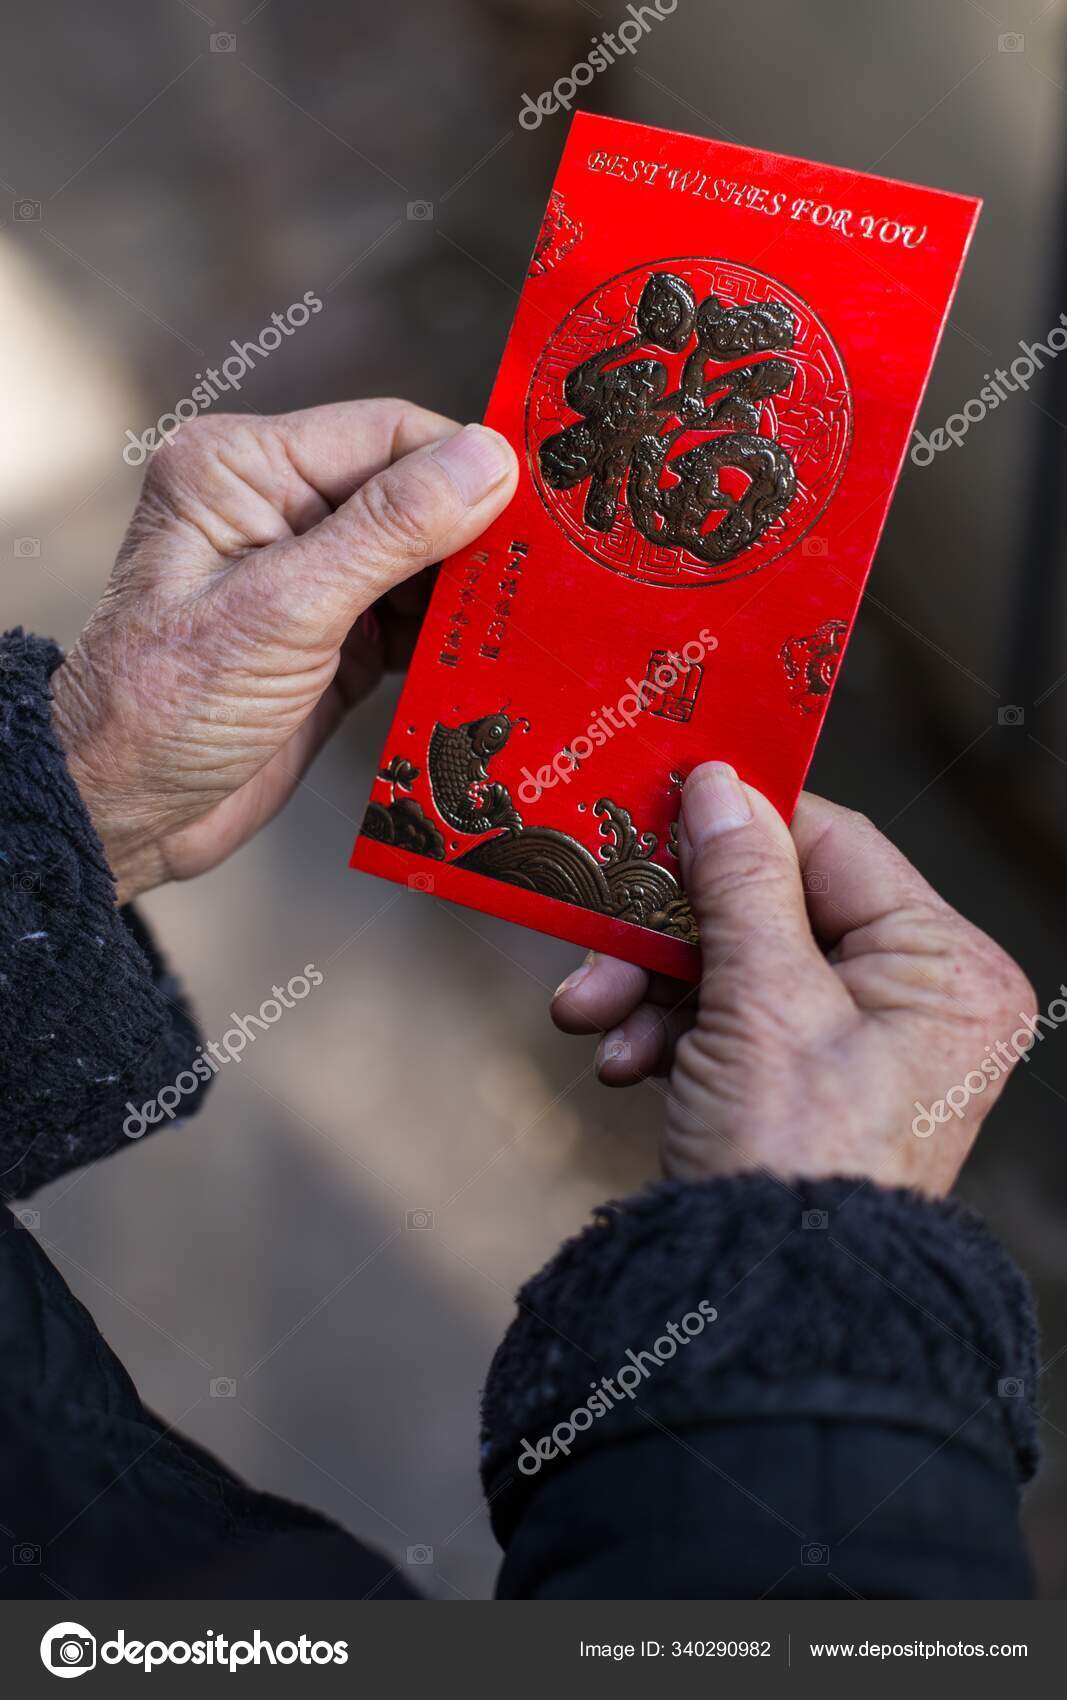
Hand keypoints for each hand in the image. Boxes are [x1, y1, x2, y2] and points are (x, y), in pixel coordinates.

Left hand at [51, 402, 516, 902]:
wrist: (126, 817)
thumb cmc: (165, 706)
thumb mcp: (284, 610)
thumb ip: (389, 531)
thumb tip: (488, 458)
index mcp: (244, 469)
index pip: (387, 435)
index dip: (466, 466)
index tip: (540, 509)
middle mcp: (277, 511)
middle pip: (413, 495)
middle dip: (478, 536)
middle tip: (551, 572)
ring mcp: (309, 581)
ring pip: (422, 562)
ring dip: (470, 594)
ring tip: (532, 619)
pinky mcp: (332, 644)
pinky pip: (412, 623)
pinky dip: (450, 641)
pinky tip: (490, 658)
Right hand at [551, 763, 1035, 1195]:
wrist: (768, 1317)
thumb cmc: (795, 1164)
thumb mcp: (764, 1006)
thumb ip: (741, 884)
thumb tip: (719, 784)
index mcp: (946, 968)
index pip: (833, 844)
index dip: (737, 825)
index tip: (654, 806)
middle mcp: (917, 999)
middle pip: (771, 907)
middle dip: (671, 931)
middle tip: (598, 940)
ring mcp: (859, 1044)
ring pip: (736, 965)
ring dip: (652, 987)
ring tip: (588, 1016)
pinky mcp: (803, 1082)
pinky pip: (730, 1022)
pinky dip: (667, 1033)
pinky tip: (619, 1062)